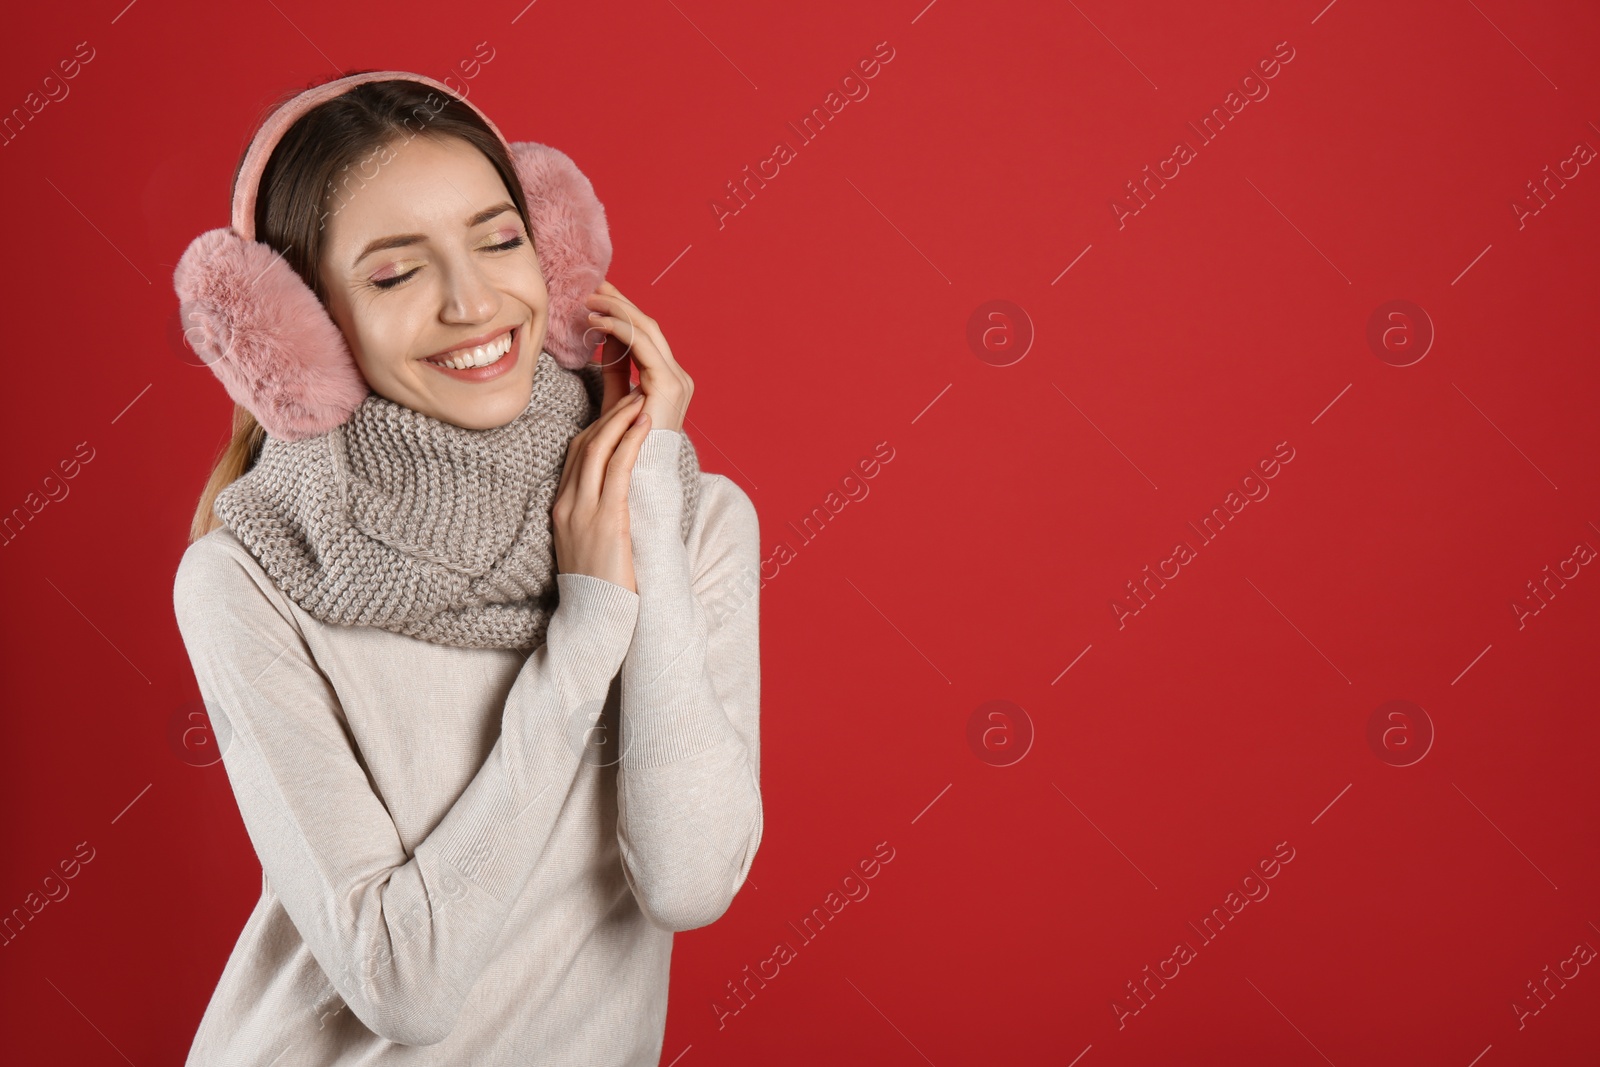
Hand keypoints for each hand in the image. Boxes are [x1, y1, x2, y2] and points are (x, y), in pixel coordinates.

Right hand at [551, 391, 651, 592]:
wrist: (593, 619)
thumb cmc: (600, 584)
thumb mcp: (590, 541)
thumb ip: (597, 512)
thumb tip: (616, 493)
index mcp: (563, 507)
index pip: (576, 454)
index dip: (598, 425)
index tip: (618, 407)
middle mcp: (568, 504)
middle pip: (583, 444)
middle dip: (609, 415)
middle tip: (632, 392)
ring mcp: (582, 512)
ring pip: (596, 449)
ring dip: (620, 419)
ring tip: (641, 398)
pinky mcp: (605, 521)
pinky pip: (617, 471)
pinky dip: (630, 441)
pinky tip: (645, 424)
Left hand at [584, 280, 693, 431]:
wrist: (636, 477)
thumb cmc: (624, 446)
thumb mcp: (617, 399)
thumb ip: (615, 368)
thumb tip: (605, 334)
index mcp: (669, 380)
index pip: (647, 337)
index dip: (624, 313)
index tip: (599, 296)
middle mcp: (679, 377)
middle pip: (649, 327)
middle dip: (621, 303)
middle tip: (594, 287)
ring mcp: (677, 380)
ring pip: (647, 330)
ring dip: (617, 310)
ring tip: (591, 301)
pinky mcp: (668, 385)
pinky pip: (643, 346)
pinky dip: (620, 329)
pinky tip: (599, 321)